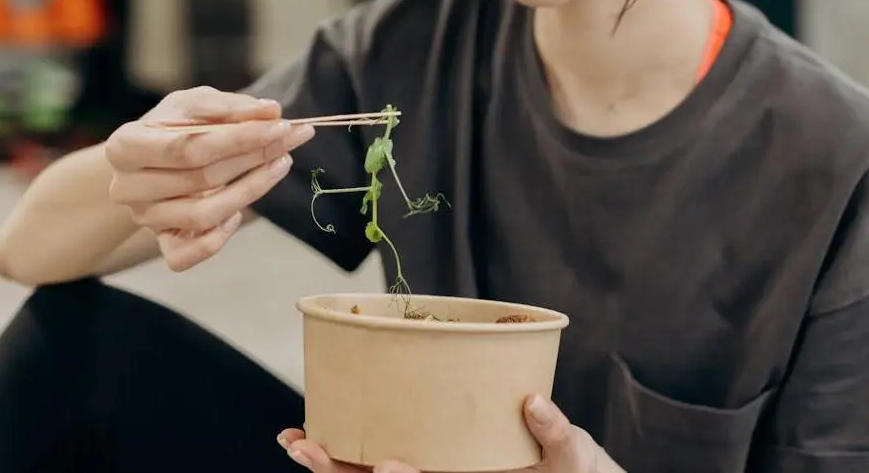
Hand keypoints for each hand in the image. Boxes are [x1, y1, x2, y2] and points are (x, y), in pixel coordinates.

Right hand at [104, 86, 314, 270]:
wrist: (144, 162)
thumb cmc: (172, 128)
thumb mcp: (194, 105)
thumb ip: (231, 106)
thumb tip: (271, 112)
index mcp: (125, 146)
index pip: (189, 147)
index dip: (240, 138)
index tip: (280, 125)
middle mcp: (127, 187)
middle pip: (201, 179)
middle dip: (254, 158)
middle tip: (291, 140)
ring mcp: (144, 219)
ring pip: (203, 216)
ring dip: (250, 191)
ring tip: (279, 165)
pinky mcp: (160, 243)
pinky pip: (189, 255)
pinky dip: (219, 236)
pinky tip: (237, 212)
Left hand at [276, 394, 623, 472]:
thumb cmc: (568, 471)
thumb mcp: (573, 459)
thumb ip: (556, 434)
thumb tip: (534, 402)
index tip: (385, 465)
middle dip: (339, 472)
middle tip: (304, 449)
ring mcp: (430, 470)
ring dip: (330, 463)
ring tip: (296, 443)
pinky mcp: (425, 453)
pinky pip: (379, 453)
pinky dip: (345, 446)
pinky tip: (318, 431)